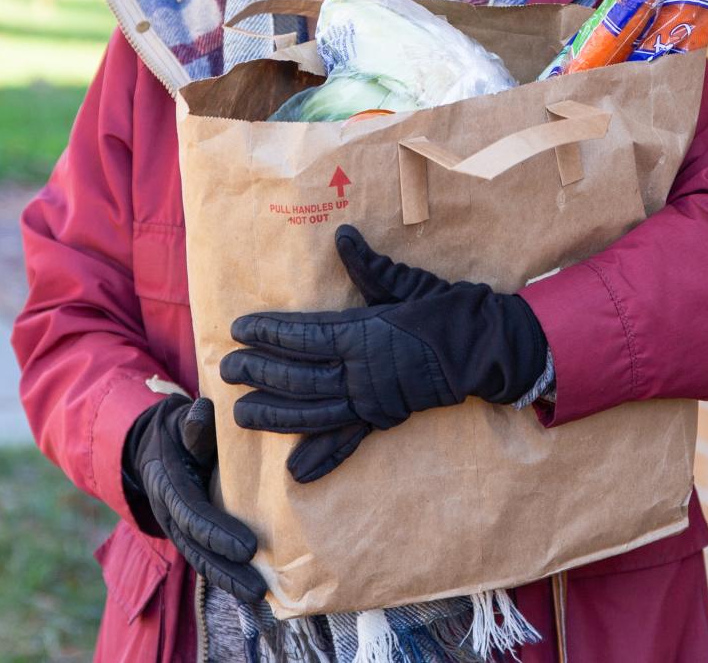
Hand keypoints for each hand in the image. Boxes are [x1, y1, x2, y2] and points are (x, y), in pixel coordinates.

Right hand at [121, 394, 264, 603]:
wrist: (154, 445)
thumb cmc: (176, 429)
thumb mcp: (179, 420)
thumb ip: (193, 423)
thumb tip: (203, 412)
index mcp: (167, 482)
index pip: (192, 513)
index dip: (217, 532)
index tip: (248, 548)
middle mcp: (168, 511)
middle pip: (196, 548)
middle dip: (226, 570)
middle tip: (258, 588)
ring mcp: (176, 527)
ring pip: (199, 560)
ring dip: (227, 581)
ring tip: (259, 597)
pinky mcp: (188, 535)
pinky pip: (204, 558)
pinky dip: (225, 576)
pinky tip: (251, 591)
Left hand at [220, 225, 546, 482]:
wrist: (482, 350)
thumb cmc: (443, 311)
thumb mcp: (405, 283)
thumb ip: (368, 266)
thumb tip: (342, 236)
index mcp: (364, 334)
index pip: (305, 335)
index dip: (270, 332)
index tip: (239, 328)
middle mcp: (361, 372)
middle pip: (300, 375)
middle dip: (259, 372)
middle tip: (226, 368)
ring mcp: (371, 400)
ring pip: (313, 412)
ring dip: (275, 415)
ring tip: (240, 414)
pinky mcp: (383, 418)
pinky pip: (348, 440)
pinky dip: (323, 457)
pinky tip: (296, 472)